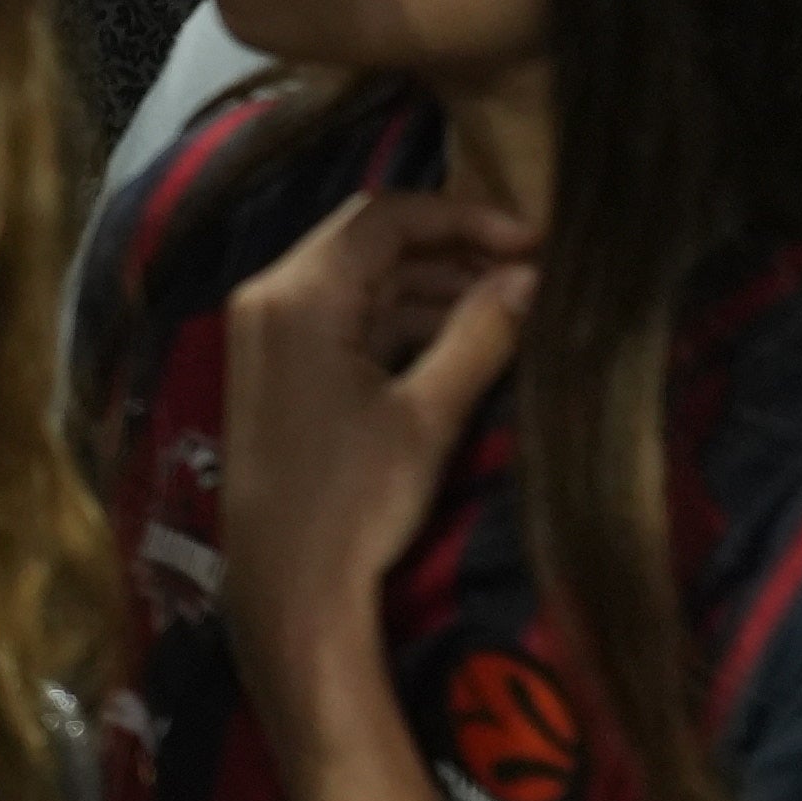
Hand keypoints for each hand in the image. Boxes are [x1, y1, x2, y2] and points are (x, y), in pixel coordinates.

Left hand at [216, 183, 535, 715]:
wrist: (287, 582)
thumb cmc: (356, 497)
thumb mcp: (428, 414)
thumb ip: (480, 335)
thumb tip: (531, 276)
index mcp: (296, 294)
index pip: (383, 217)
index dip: (462, 218)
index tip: (532, 240)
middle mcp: (270, 298)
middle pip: (369, 243)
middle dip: (452, 251)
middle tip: (531, 273)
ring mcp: (269, 333)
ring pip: (362, 284)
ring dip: (433, 289)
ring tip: (514, 307)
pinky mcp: (280, 369)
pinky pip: (346, 321)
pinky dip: (403, 323)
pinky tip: (465, 340)